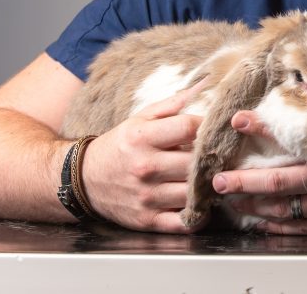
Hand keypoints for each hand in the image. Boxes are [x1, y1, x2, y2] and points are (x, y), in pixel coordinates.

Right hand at [78, 80, 205, 232]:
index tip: (213, 129)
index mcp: (142, 138)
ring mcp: (146, 196)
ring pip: (194, 192)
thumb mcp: (140, 119)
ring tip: (213, 177)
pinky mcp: (148, 220)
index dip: (207, 127)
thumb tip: (204, 85)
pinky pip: (184, 222)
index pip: (189, 128)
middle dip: (212, 157)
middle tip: (221, 155)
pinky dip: (198, 216)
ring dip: (208, 186)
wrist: (85, 180)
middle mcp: (145, 167)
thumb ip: (174, 103)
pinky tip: (201, 203)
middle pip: (195, 162)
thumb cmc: (120, 146)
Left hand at [211, 49, 306, 234]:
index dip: (262, 127)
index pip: (291, 135)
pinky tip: (263, 223)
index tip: (238, 120)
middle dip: (244, 181)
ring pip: (287, 209)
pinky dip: (281, 226)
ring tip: (231, 202)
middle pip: (278, 183)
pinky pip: (304, 228)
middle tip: (218, 178)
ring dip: (256, 206)